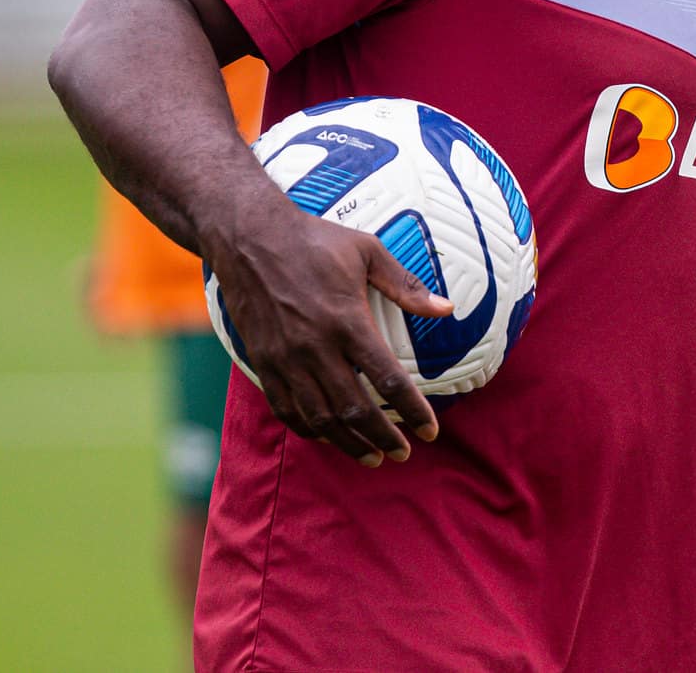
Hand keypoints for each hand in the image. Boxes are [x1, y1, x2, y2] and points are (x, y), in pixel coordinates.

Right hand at [204, 189, 451, 465]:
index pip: (388, 379)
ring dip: (349, 444)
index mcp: (346, 320)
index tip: (431, 431)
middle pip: (355, 410)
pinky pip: (287, 410)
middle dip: (384, 438)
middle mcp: (315, 346)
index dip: (414, 410)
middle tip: (403, 453)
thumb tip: (447, 308)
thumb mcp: (367, 251)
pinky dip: (311, 431)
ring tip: (372, 457)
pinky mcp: (264, 363)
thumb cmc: (314, 241)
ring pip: (321, 418)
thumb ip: (406, 285)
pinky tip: (329, 437)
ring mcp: (286, 359)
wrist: (249, 238)